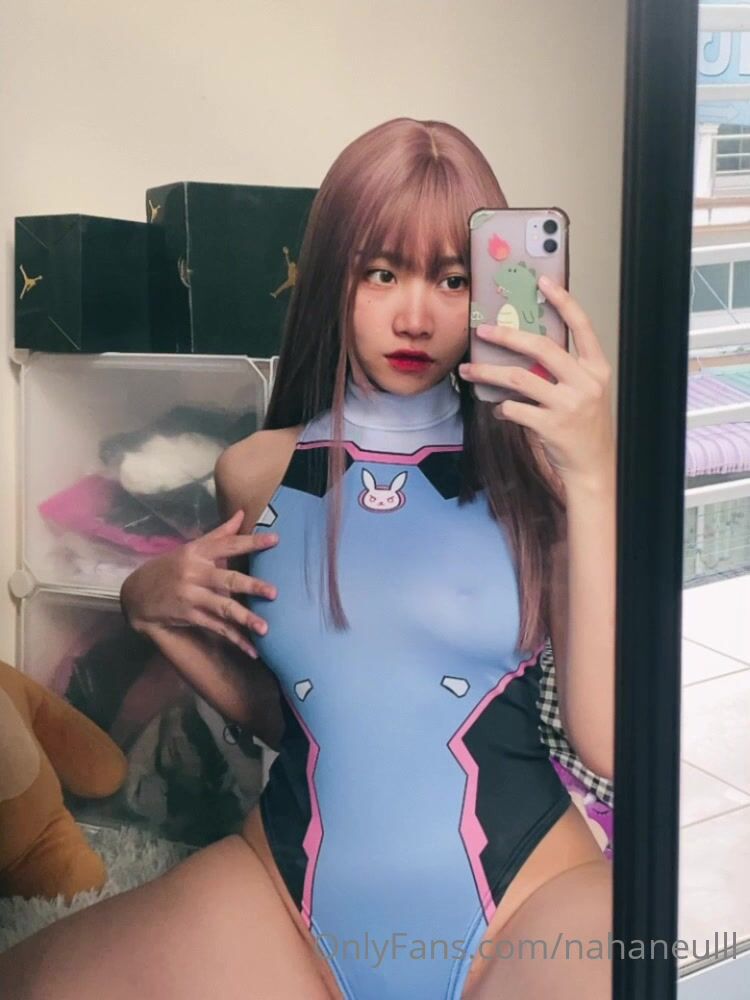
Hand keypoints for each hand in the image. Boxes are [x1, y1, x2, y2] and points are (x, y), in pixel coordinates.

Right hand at [120, 510, 277, 657]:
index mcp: (197, 552)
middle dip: (250, 586)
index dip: (251, 541)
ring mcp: (191, 597)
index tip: (275, 540)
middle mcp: (194, 573)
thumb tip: (243, 513)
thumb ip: (219, 534)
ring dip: (244, 619)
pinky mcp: (189, 616)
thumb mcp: (190, 548)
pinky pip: (216, 628)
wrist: (135, 594)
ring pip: (222, 607)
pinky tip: (252, 650)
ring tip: (265, 628)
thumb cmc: (170, 568)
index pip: (228, 544)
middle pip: (226, 579)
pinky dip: (235, 639)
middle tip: (274, 592)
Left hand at [458, 275, 613, 488]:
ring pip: (519, 378)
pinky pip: (514, 408)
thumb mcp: (585, 391)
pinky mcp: (551, 426)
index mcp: (596, 368)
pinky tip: (499, 409)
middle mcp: (586, 383)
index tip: (543, 281)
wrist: (593, 466)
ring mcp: (569, 405)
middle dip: (507, 335)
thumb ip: (563, 370)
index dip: (563, 301)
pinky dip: (501, 407)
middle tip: (483, 330)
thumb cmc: (584, 426)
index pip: (582, 326)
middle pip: (541, 347)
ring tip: (469, 369)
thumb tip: (524, 347)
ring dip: (488, 372)